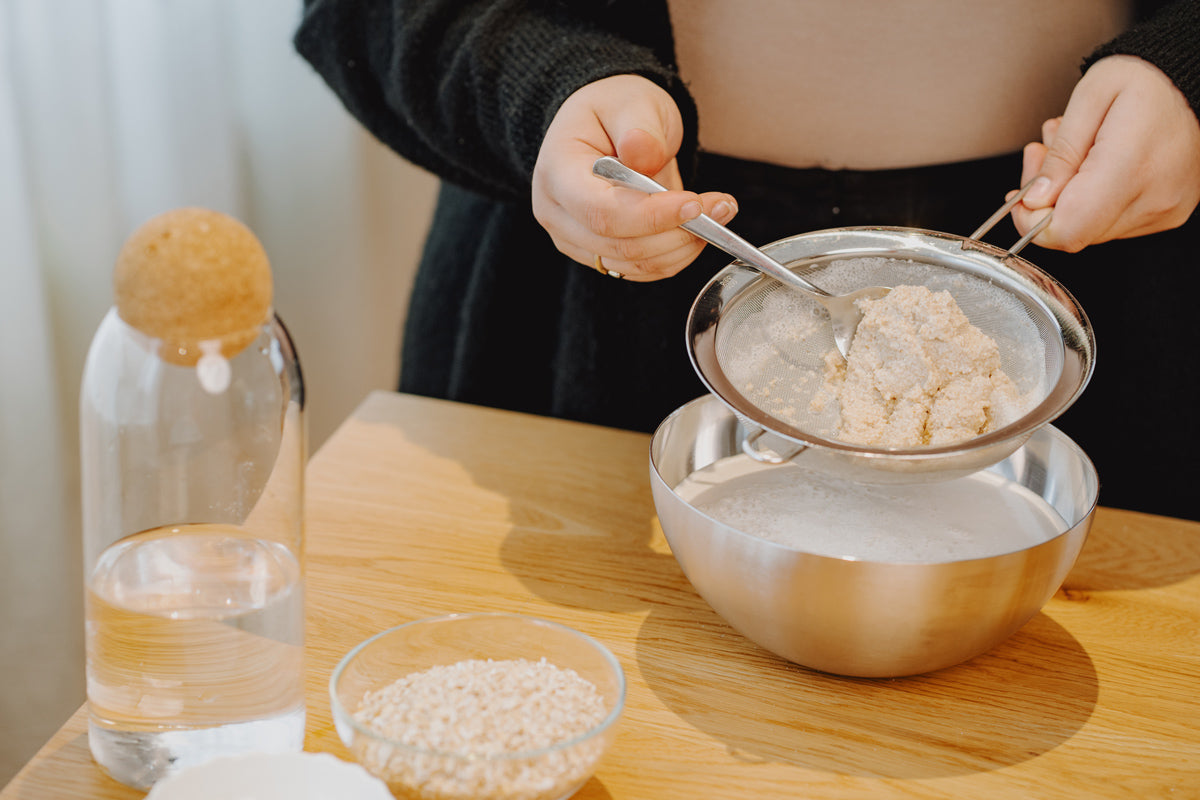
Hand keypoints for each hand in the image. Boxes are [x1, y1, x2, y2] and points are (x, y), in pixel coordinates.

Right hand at [531, 75, 737, 280]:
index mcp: (556, 171)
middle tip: (721, 207)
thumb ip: (641, 130)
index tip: (694, 204)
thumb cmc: (617, 109)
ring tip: (717, 213)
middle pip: (620, 244)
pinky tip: (697, 228)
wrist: (608, 125)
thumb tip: (643, 156)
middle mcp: (555, 212)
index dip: (650, 216)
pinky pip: (641, 269)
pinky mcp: (596, 253)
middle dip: (677, 232)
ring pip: (634, 263)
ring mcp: (573, 238)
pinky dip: (675, 255)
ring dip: (682, 246)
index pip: (601, 211)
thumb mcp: (633, 103)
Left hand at [1013, 55, 1199, 252]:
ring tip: (1075, 149)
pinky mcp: (1168, 214)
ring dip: (1068, 195)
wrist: (1197, 77)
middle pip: (1074, 231)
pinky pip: (1112, 222)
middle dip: (1046, 199)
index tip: (1021, 195)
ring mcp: (1164, 210)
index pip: (1067, 229)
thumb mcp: (1090, 97)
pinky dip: (1093, 197)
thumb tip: (1036, 199)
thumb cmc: (1148, 78)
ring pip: (1090, 228)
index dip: (1031, 220)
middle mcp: (1153, 198)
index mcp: (1130, 167)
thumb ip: (1061, 154)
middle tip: (1043, 154)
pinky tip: (1094, 162)